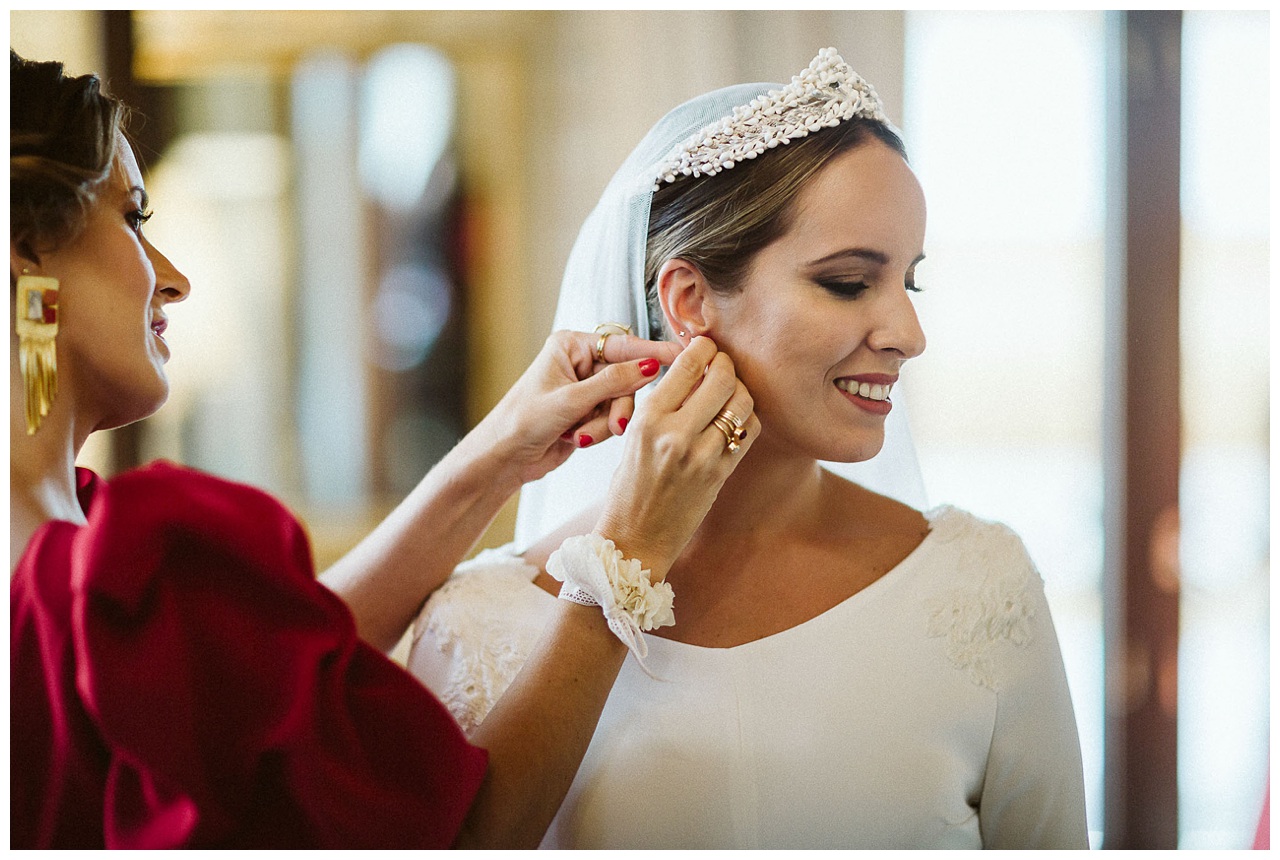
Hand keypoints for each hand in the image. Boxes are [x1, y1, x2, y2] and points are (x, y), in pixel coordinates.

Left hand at [473, 330, 681, 485]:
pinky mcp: (587, 412)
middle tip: (616, 424)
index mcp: (571, 346)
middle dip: (618, 405)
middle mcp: (580, 363)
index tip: (681, 357)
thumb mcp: (570, 400)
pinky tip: (575, 438)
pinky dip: (598, 431)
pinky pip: (611, 419)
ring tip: (581, 435)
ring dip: (605, 423)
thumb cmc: (522, 421)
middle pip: (625, 377)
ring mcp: (585, 389)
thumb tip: (650, 367)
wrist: (503, 458)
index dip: (651, 353)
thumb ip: (613, 383)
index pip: (622, 345)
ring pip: (621, 402)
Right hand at [592, 337, 757, 579]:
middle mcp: (675, 434)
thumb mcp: (633, 438)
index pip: (688, 365)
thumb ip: (663, 405)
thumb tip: (693, 370)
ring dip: (740, 389)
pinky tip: (735, 419)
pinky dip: (746, 418)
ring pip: (741, 402)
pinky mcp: (720, 474)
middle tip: (722, 365)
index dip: (703, 348)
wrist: (634, 540)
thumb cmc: (628, 490)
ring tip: (731, 391)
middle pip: (722, 377)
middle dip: (726, 364)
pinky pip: (747, 433)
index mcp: (647, 419)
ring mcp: (702, 456)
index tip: (706, 345)